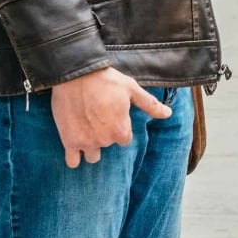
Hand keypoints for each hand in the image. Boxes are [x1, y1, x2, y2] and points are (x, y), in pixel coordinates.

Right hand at [50, 67, 171, 167]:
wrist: (77, 75)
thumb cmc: (107, 81)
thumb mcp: (132, 89)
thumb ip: (150, 105)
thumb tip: (168, 114)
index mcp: (121, 130)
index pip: (124, 140)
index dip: (120, 128)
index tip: (113, 116)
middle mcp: (104, 140)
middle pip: (108, 145)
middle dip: (105, 135)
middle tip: (98, 117)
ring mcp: (85, 142)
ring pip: (92, 156)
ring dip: (91, 146)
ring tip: (86, 128)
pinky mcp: (69, 141)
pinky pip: (72, 162)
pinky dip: (74, 156)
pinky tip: (76, 142)